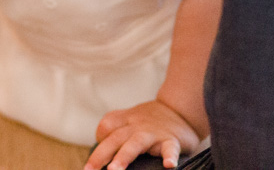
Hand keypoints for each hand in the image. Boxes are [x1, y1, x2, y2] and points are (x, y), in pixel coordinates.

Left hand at [84, 99, 200, 169]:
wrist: (180, 109)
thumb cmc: (150, 122)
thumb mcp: (131, 122)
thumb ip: (117, 136)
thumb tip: (104, 161)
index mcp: (124, 120)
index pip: (105, 127)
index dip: (99, 142)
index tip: (92, 164)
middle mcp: (135, 125)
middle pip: (114, 138)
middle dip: (100, 155)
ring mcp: (153, 132)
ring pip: (136, 143)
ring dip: (124, 157)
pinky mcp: (171, 140)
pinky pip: (169, 148)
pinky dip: (169, 156)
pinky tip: (169, 165)